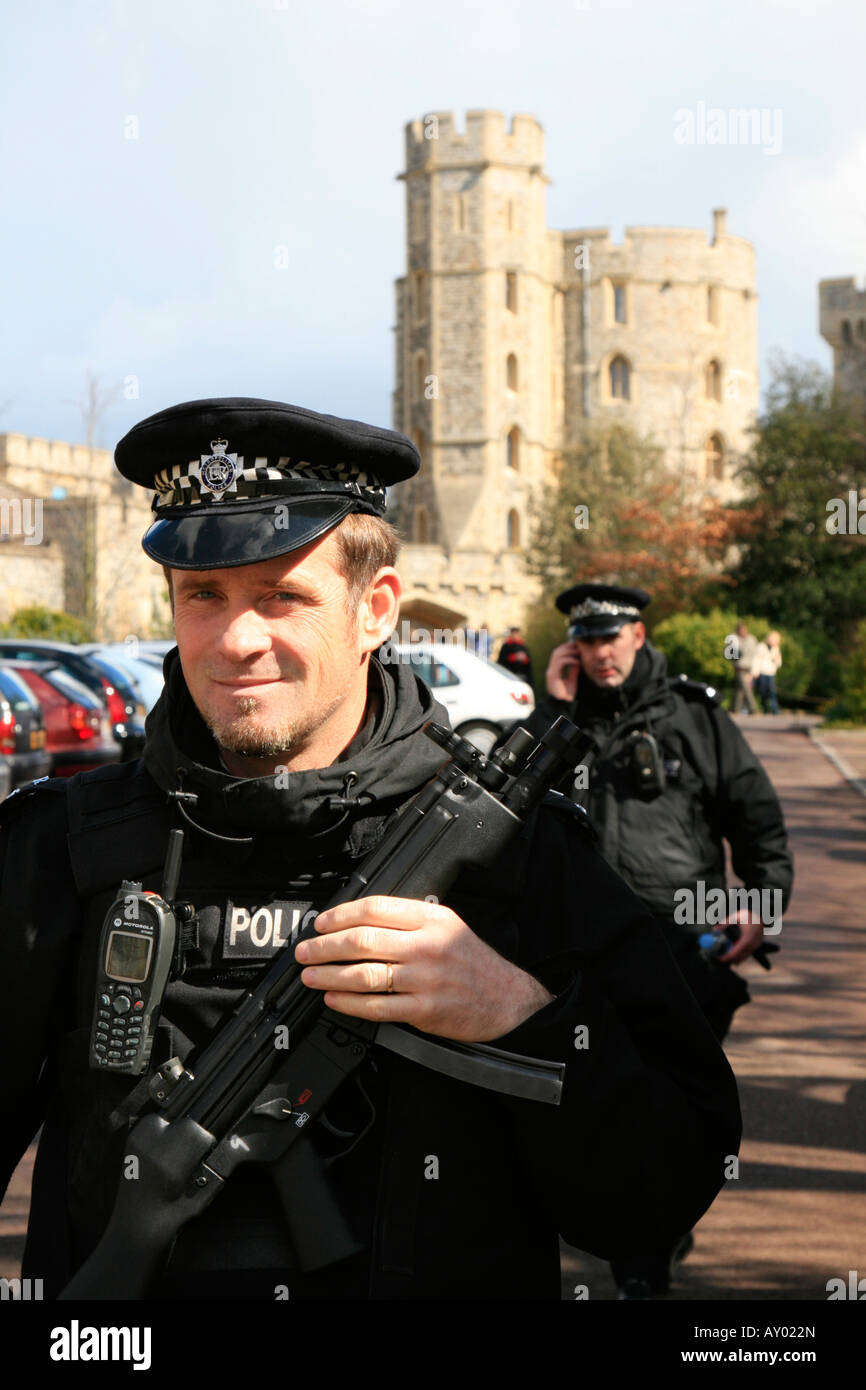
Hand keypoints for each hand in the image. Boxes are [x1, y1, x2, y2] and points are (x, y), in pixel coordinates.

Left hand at [294, 895, 552, 1041]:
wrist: (506, 999)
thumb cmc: (471, 962)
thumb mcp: (447, 925)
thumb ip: (408, 919)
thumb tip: (357, 921)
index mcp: (431, 918)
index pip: (375, 908)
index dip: (340, 915)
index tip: (320, 924)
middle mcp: (427, 945)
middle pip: (362, 940)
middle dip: (325, 947)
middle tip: (305, 952)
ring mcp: (425, 978)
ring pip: (364, 974)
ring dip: (329, 975)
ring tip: (310, 976)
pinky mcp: (424, 1010)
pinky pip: (377, 1006)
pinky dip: (349, 1003)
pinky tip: (334, 999)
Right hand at [546, 641, 579, 700]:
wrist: (562, 705)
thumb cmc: (567, 695)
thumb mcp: (572, 679)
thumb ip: (573, 670)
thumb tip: (577, 661)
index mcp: (555, 670)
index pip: (558, 654)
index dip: (567, 648)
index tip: (577, 646)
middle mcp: (551, 669)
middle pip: (556, 651)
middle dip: (568, 647)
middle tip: (579, 646)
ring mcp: (551, 672)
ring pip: (557, 654)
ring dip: (569, 651)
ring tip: (579, 653)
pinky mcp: (553, 675)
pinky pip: (561, 662)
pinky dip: (570, 660)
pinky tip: (577, 662)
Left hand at [716, 910, 763, 965]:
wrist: (760, 913)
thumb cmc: (747, 915)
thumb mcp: (735, 917)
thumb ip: (725, 924)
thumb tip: (715, 930)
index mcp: (748, 937)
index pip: (737, 950)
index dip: (729, 956)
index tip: (722, 958)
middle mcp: (754, 943)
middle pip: (741, 955)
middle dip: (731, 959)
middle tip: (722, 959)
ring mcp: (757, 944)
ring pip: (745, 955)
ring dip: (736, 958)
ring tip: (727, 958)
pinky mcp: (757, 944)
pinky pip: (749, 952)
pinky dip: (741, 955)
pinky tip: (735, 956)